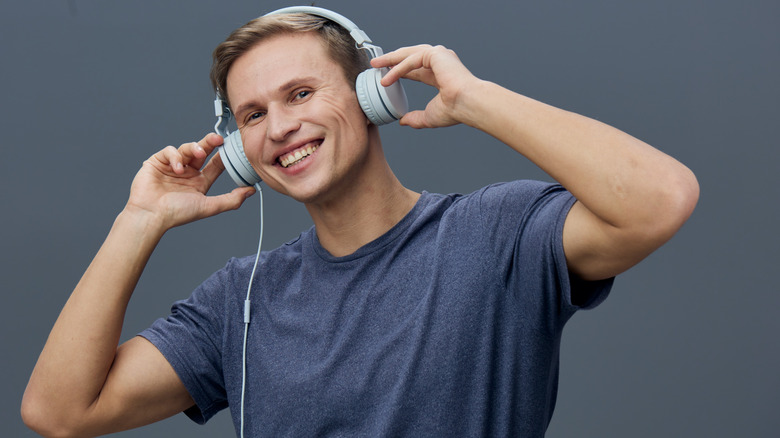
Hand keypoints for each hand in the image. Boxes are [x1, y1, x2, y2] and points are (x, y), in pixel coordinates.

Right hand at [125, 133, 255, 230]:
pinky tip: (177, 168)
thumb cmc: (177, 213)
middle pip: (202, 151)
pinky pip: (169, 151)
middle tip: (218, 139)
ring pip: (186, 148)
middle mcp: (187, 172)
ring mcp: (172, 166)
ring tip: (197, 155)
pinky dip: (175, 156)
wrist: (151, 215)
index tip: (232, 148)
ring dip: (193, 149)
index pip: (215, 164)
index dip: (224, 155)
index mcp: (199, 181)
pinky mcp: (157, 162)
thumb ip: (231, 200)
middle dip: (210, 142)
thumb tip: (251, 191)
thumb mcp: (209, 206)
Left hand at [372, 45, 480, 128]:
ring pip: (409, 54)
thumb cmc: (456, 110)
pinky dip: (398, 69)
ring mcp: (439, 55)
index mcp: (440, 74)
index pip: (415, 69)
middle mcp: (440, 61)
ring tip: (376, 65)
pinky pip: (412, 60)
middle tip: (376, 65)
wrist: (468, 104)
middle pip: (410, 56)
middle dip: (392, 60)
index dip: (399, 71)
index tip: (385, 75)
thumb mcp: (430, 116)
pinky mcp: (436, 54)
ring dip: (391, 59)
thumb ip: (416, 118)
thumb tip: (403, 122)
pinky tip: (388, 78)